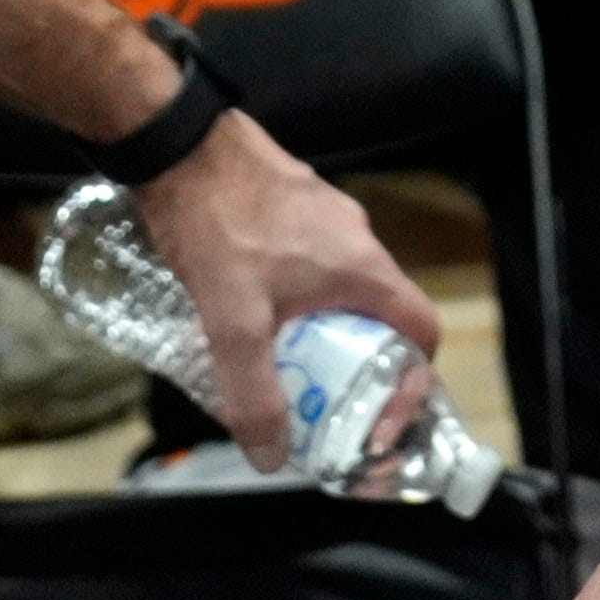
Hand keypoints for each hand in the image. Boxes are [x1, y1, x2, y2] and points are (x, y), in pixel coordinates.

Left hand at [132, 110, 444, 469]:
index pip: (421, 331)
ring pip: (340, 290)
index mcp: (362, 268)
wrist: (178, 141)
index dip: (411, 384)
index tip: (376, 420)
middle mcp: (356, 239)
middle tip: (319, 404)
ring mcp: (324, 215)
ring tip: (275, 363)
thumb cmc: (217, 224)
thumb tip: (271, 457)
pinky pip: (309, 263)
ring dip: (321, 333)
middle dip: (356, 369)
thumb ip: (252, 394)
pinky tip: (245, 310)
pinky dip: (293, 299)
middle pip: (379, 317)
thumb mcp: (233, 323)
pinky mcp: (292, 201)